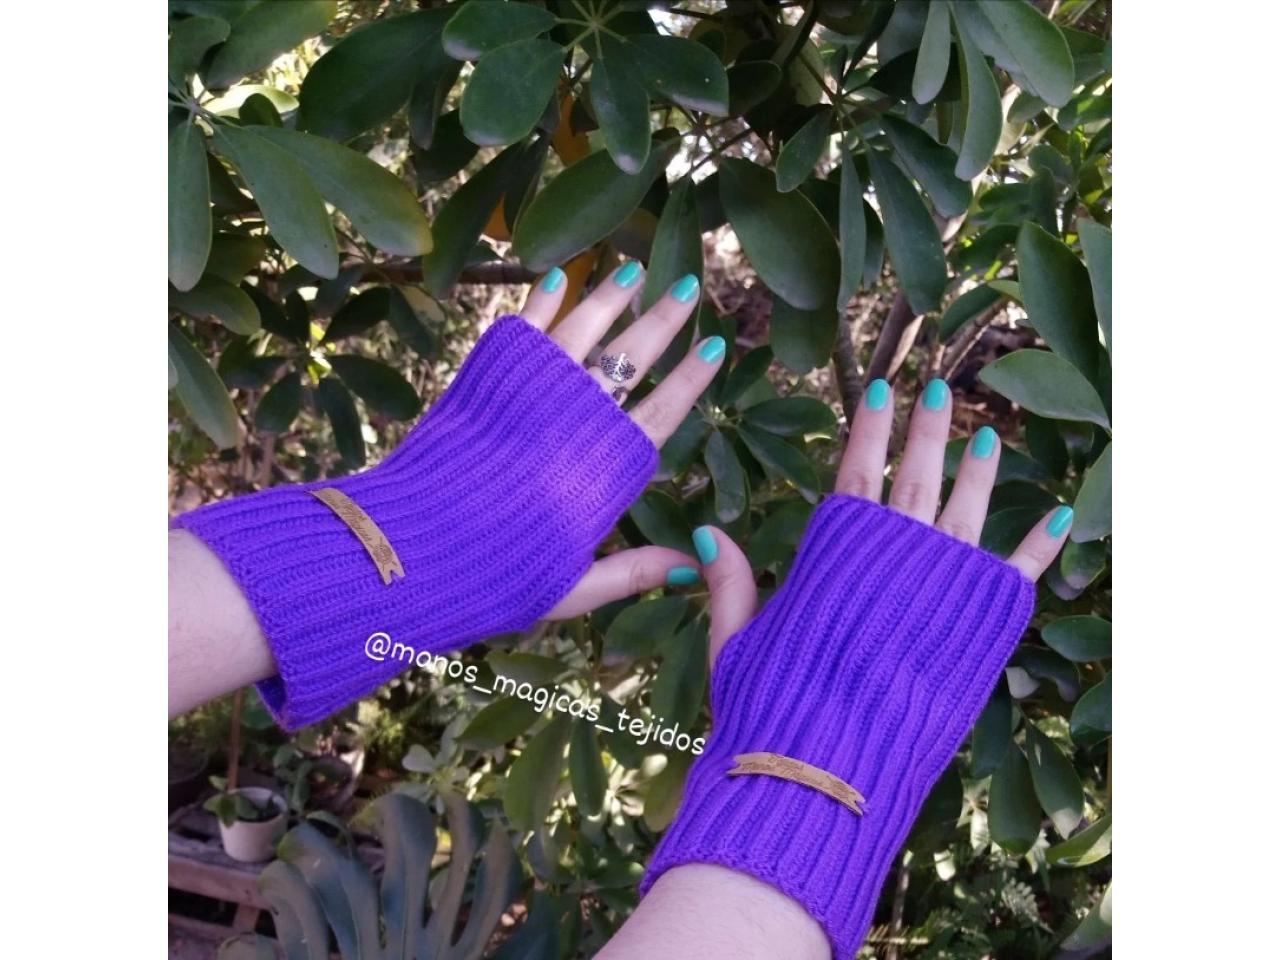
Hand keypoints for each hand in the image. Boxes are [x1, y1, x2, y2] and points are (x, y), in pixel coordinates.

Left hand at [518, 262, 726, 619]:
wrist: (420, 545)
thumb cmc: (499, 574)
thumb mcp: (576, 585)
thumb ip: (634, 571)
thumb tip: (694, 566)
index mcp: (610, 467)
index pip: (666, 410)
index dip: (693, 377)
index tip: (715, 345)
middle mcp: (580, 418)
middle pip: (633, 357)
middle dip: (665, 319)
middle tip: (689, 286)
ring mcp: (537, 391)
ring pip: (585, 328)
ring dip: (610, 295)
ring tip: (632, 269)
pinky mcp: (493, 376)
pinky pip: (527, 326)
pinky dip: (544, 298)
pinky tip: (558, 275)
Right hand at [641, 378, 1073, 958]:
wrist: (819, 770)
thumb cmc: (769, 708)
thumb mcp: (736, 641)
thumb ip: (732, 584)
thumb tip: (710, 532)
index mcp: (832, 558)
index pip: (853, 476)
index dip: (866, 430)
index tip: (878, 389)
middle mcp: (891, 561)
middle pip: (912, 479)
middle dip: (926, 430)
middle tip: (940, 387)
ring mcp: (938, 590)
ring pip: (962, 514)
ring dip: (977, 472)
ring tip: (988, 435)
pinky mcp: (976, 627)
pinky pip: (1013, 575)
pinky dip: (1036, 545)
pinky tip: (1056, 516)